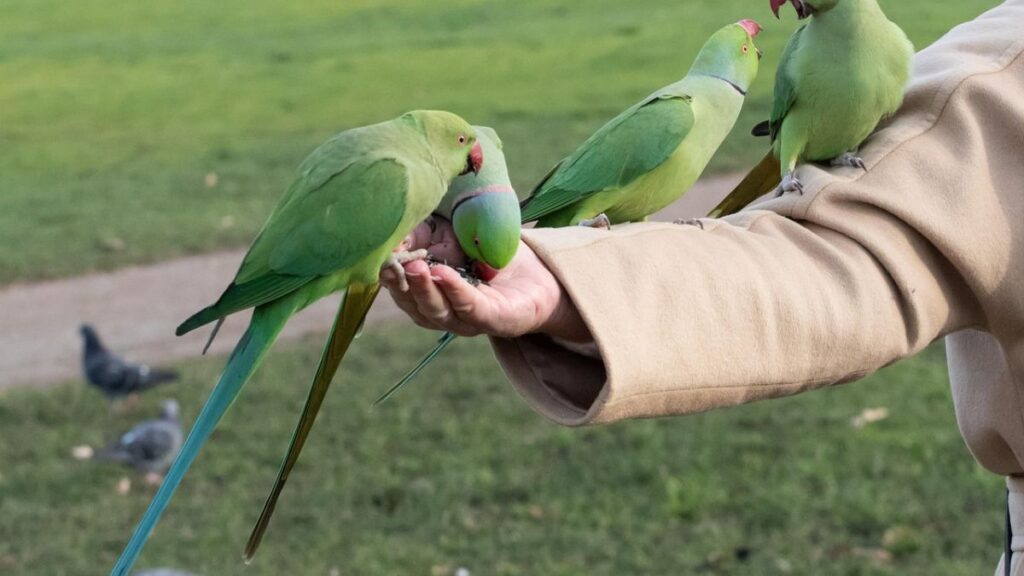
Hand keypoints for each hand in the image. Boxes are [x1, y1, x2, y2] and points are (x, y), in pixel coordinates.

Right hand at [381, 217, 590, 341]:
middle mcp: (443, 312)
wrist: (541, 270)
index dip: (389, 276)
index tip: (378, 259)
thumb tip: (390, 235)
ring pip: (438, 311)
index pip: (402, 290)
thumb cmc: (488, 253)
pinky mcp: (495, 320)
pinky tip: (444, 273)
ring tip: (417, 267)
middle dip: (402, 285)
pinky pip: (470, 308)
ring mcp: (468, 320)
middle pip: (415, 304)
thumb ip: (419, 234)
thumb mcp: (448, 235)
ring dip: (425, 289)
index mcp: (428, 294)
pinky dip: (455, 291)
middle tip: (393, 265)